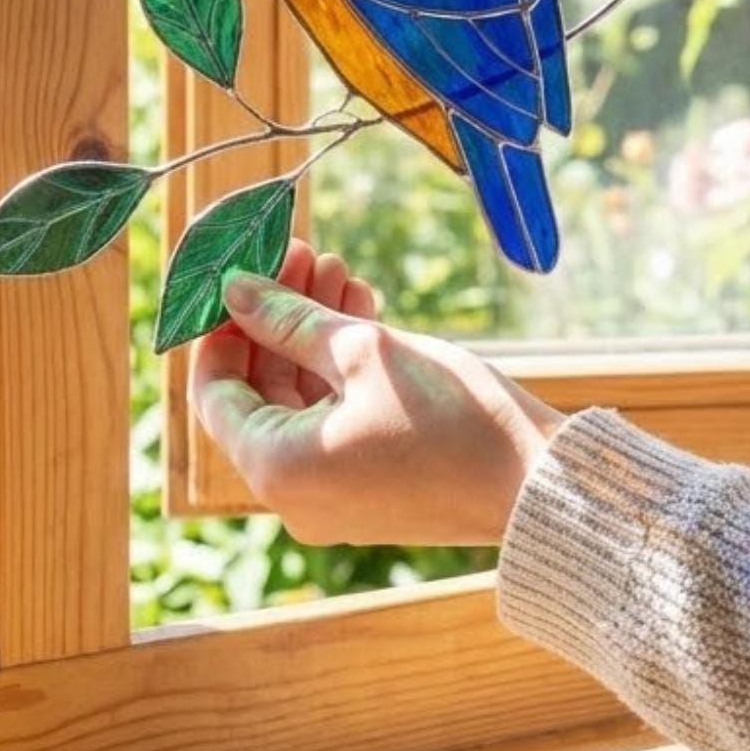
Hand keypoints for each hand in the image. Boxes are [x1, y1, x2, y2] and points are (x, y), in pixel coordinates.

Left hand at [191, 234, 567, 546]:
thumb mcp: (364, 351)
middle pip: (260, 392)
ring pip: (301, 400)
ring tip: (339, 270)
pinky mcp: (370, 486)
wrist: (535, 481)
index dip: (223, 328)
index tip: (241, 276)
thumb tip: (236, 292)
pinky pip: (335, 419)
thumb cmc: (450, 418)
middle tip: (302, 254)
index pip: (214, 393)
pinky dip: (341, 369)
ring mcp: (333, 495)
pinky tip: (363, 311)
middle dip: (279, 318)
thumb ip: (291, 320)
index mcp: (277, 469)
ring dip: (314, 334)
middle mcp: (294, 494)